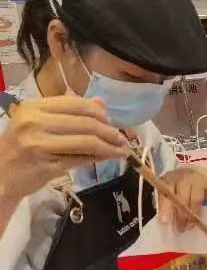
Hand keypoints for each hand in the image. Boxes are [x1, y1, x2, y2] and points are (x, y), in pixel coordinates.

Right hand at [0, 96, 128, 202]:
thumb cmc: (21, 147)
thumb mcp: (39, 123)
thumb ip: (69, 113)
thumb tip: (101, 103)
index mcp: (33, 107)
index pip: (76, 104)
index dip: (100, 112)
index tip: (112, 122)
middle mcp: (34, 123)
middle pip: (85, 123)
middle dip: (110, 131)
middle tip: (122, 139)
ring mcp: (38, 144)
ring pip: (86, 141)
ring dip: (109, 146)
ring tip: (121, 150)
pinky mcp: (45, 166)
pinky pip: (80, 160)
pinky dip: (98, 158)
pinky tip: (108, 157)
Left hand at [158, 166, 206, 231]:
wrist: (192, 171)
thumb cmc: (178, 185)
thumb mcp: (168, 191)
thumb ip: (166, 204)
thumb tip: (167, 222)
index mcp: (169, 180)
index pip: (166, 194)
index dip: (165, 208)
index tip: (164, 222)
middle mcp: (183, 178)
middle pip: (182, 198)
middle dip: (182, 216)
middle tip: (182, 229)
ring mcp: (198, 178)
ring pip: (196, 197)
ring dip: (195, 213)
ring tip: (192, 225)